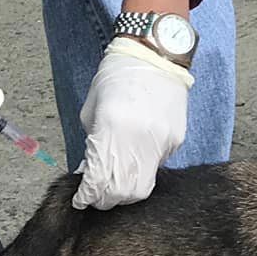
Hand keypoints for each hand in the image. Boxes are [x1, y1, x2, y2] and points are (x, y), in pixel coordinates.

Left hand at [74, 38, 191, 210]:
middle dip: (105, 199)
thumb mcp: (92, 110)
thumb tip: (89, 172)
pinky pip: (156, 167)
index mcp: (112, 128)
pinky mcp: (176, 140)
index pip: (99, 181)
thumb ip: (91, 144)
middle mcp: (139, 140)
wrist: (154, 55)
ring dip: (124, 192)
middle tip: (94, 196)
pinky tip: (133, 158)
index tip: (80, 199)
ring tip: (112, 184)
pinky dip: (142, 170)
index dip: (87, 196)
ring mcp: (161, 142)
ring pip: (143, 187)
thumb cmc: (117, 76)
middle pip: (122, 193)